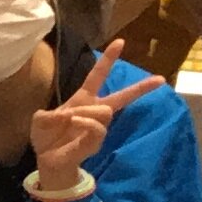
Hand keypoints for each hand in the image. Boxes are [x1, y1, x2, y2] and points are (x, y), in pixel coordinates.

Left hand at [26, 41, 167, 187]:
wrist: (47, 160)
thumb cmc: (46, 136)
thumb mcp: (40, 120)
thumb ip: (48, 114)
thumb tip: (68, 116)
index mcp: (83, 98)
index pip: (98, 75)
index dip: (108, 59)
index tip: (120, 42)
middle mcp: (94, 110)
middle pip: (122, 96)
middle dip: (141, 88)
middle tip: (161, 79)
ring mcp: (98, 126)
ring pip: (105, 110)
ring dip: (86, 112)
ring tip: (72, 119)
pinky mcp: (97, 141)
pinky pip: (98, 126)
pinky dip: (85, 122)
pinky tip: (75, 123)